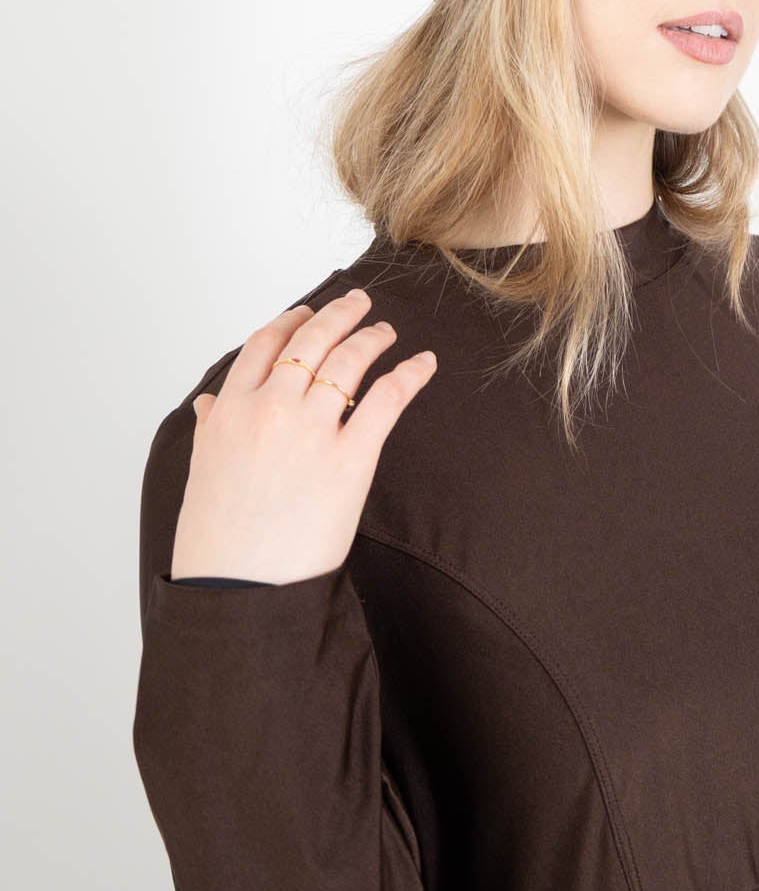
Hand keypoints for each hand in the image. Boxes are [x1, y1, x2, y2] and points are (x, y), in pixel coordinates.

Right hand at [169, 289, 436, 586]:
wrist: (238, 587)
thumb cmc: (218, 539)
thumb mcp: (202, 472)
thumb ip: (211, 428)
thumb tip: (210, 403)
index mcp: (230, 411)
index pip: (263, 345)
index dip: (290, 322)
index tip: (306, 313)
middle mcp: (269, 408)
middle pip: (311, 341)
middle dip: (338, 315)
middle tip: (358, 303)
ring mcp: (310, 430)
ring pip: (349, 360)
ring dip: (372, 338)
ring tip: (386, 332)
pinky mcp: (350, 458)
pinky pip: (387, 399)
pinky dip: (409, 373)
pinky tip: (423, 363)